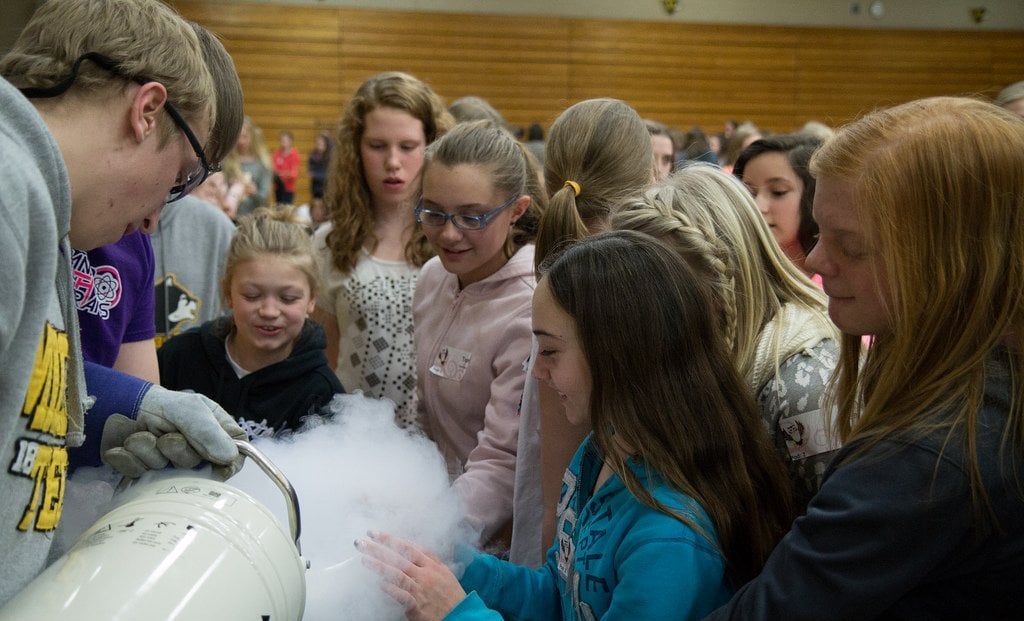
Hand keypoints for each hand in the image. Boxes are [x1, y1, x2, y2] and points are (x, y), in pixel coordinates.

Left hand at [101, 386, 246, 479]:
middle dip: (178, 452)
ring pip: (168, 473)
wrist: (118, 404)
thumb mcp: (190, 409)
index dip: (230, 464)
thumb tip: (230, 456)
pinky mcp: (146, 471)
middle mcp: (196, 451)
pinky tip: (124, 447)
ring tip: (141, 434)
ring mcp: (171, 463)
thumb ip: (209, 431)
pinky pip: (139, 475)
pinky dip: (129, 459)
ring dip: (150, 452)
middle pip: (200, 468)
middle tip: (166, 436)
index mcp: (215, 432)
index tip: (220, 469)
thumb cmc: (162, 404)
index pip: (236, 454)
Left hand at [356, 532, 466, 620]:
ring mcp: (420, 589)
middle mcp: (425, 574)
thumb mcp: (445, 573)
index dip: (391, 539)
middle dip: (380, 548)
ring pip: (397, 574)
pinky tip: (379, 584)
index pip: (408, 548)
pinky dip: (390, 589)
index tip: (376, 533)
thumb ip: (430, 561)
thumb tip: (416, 550)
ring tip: (364, 559)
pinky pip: (401, 594)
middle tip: (363, 542)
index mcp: (432, 565)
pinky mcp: (416, 605)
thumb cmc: (452, 596)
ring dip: (379, 566)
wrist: (461, 615)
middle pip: (399, 558)